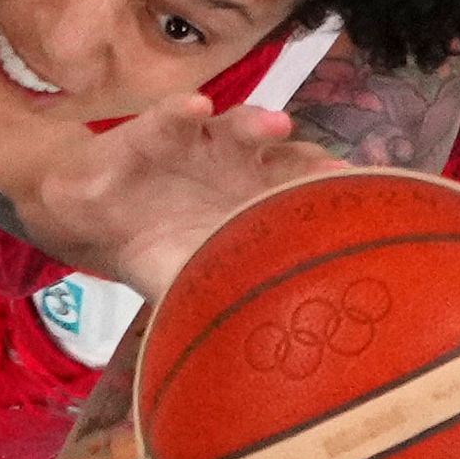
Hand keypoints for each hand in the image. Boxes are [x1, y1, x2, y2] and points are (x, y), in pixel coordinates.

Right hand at [30, 92, 338, 296]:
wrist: (99, 220)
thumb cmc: (164, 248)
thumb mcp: (195, 281)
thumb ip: (228, 301)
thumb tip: (269, 350)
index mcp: (258, 203)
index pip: (304, 199)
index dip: (332, 201)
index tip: (360, 208)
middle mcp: (242, 167)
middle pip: (285, 159)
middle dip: (311, 161)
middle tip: (336, 169)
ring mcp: (203, 145)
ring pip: (238, 128)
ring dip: (257, 124)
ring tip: (276, 125)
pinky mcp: (157, 131)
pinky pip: (171, 117)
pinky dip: (183, 111)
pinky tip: (196, 108)